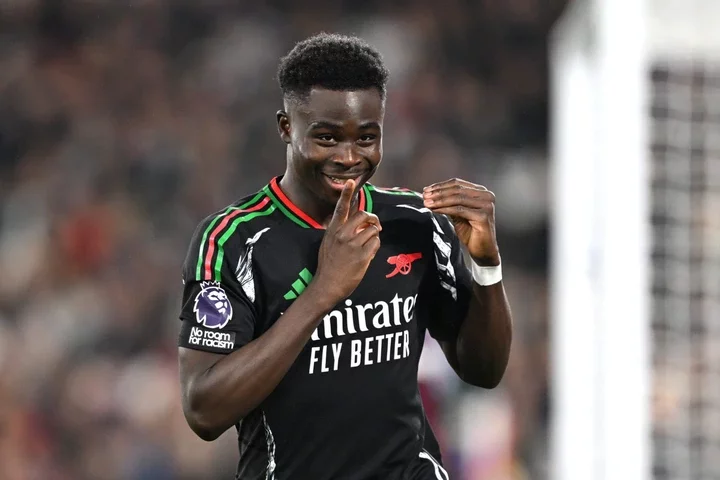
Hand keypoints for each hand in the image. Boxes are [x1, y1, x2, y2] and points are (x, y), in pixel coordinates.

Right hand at [313, 180, 381, 303]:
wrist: (327, 285)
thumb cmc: (328, 265)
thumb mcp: (328, 243)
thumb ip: (339, 231)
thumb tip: (355, 223)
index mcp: (333, 230)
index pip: (340, 208)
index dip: (346, 193)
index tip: (351, 181)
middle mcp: (342, 234)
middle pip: (364, 215)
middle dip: (373, 219)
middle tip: (375, 226)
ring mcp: (352, 245)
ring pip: (373, 230)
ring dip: (374, 236)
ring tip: (368, 245)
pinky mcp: (362, 256)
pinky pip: (376, 243)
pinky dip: (375, 246)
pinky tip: (369, 254)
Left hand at [423, 178, 499, 265]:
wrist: (483, 250)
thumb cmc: (471, 232)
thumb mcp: (458, 214)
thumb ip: (449, 203)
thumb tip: (431, 195)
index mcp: (481, 192)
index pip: (458, 184)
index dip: (441, 186)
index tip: (427, 190)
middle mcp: (486, 196)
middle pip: (457, 190)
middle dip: (438, 192)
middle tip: (425, 196)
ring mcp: (486, 205)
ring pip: (457, 199)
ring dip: (440, 200)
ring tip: (428, 203)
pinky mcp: (483, 216)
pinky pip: (459, 210)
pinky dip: (445, 209)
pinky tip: (436, 210)